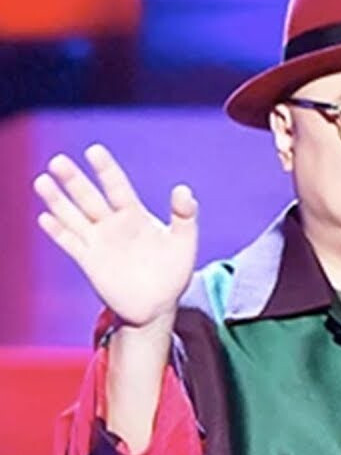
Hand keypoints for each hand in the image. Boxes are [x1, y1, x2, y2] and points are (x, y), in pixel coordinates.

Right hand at [32, 144, 197, 328]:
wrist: (158, 304)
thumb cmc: (173, 270)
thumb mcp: (184, 241)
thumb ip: (184, 215)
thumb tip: (182, 189)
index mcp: (135, 215)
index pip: (117, 187)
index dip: (106, 169)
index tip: (94, 151)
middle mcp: (112, 225)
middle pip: (89, 198)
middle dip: (74, 181)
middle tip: (58, 161)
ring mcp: (98, 242)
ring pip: (74, 216)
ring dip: (58, 201)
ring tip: (43, 181)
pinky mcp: (89, 262)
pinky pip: (71, 243)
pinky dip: (58, 231)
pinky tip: (45, 218)